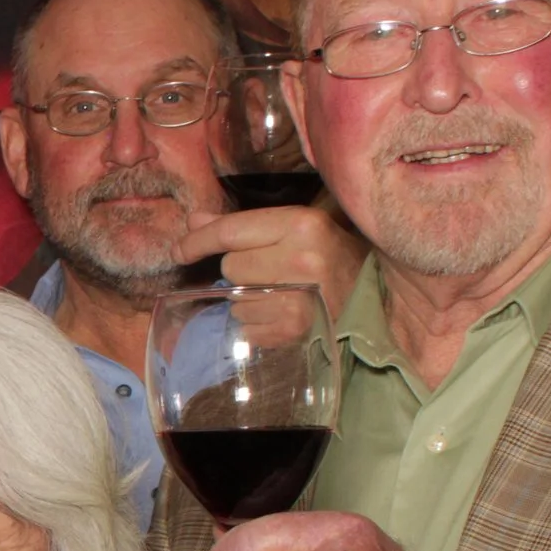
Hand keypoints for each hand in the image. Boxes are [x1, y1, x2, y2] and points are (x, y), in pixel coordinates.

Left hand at [180, 206, 365, 321]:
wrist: (372, 298)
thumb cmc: (329, 257)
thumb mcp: (293, 230)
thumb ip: (241, 226)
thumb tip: (193, 220)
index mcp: (301, 225)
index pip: (230, 232)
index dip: (196, 241)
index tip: (178, 250)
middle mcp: (301, 259)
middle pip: (230, 268)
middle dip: (240, 271)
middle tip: (270, 271)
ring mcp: (299, 298)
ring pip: (236, 301)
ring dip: (248, 300)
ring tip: (281, 294)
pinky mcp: (295, 330)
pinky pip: (247, 326)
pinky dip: (257, 323)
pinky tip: (282, 315)